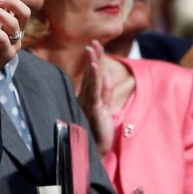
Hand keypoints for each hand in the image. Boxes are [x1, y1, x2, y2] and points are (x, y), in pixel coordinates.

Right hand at [78, 40, 114, 155]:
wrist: (93, 151)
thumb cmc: (97, 131)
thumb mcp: (105, 108)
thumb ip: (106, 92)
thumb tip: (107, 74)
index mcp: (87, 97)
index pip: (92, 76)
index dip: (93, 61)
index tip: (94, 47)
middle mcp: (85, 98)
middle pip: (91, 74)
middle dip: (93, 57)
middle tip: (93, 42)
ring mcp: (88, 103)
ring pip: (91, 79)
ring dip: (92, 63)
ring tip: (93, 48)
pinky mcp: (93, 109)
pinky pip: (94, 90)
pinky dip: (93, 77)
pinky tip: (94, 66)